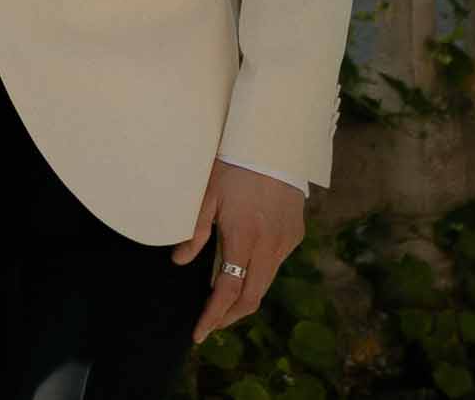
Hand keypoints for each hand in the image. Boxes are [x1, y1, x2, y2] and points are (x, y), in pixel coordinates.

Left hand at [170, 158, 305, 345]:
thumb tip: (179, 261)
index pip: (227, 291)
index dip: (212, 316)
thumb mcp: (207, 194)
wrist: (274, 142)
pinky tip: (244, 267)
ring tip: (223, 300)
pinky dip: (259, 274)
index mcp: (244, 237)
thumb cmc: (235, 165)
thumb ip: (194, 231)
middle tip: (210, 324)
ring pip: (265, 283)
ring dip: (245, 296)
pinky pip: (276, 263)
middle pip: (251, 297)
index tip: (199, 333)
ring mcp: (285, 241)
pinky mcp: (295, 234)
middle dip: (230, 316)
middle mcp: (269, 245)